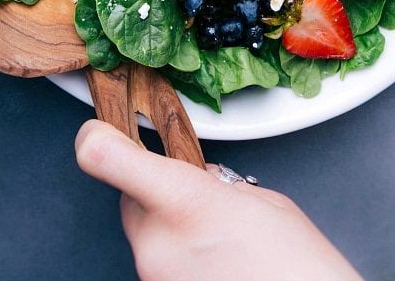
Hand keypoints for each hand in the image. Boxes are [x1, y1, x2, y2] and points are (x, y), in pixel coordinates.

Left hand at [75, 120, 363, 280]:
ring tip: (220, 240)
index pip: (103, 157)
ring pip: (145, 232)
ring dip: (171, 226)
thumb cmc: (299, 268)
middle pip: (128, 196)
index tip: (100, 128)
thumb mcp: (260, 201)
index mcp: (183, 201)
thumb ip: (214, 182)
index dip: (95, 136)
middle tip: (197, 196)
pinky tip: (216, 262)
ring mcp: (156, 278)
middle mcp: (157, 243)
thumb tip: (196, 177)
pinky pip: (160, 263)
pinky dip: (181, 256)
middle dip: (155, 189)